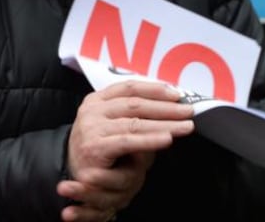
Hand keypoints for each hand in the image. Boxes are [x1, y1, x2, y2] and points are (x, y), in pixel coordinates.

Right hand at [59, 81, 193, 216]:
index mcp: (97, 100)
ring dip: (164, 123)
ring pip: (134, 122)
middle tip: (188, 111)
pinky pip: (128, 141)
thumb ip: (135, 117)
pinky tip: (168, 138)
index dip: (154, 89)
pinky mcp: (95, 147)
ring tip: (185, 126)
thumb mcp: (115, 127)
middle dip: (165, 107)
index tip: (176, 94)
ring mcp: (92, 127)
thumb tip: (171, 111)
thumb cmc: (100, 151)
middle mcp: (92, 110)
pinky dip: (150, 139)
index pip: (128, 87)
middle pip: (134, 103)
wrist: (76, 176)